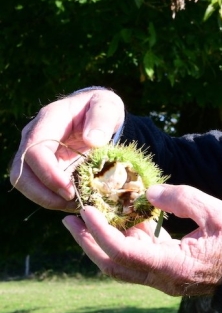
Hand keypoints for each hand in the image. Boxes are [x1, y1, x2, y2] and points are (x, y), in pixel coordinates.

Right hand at [9, 89, 124, 210]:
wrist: (98, 113)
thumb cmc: (101, 108)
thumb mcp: (108, 106)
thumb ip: (103, 119)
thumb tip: (93, 140)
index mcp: (48, 119)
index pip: (34, 150)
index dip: (48, 173)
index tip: (69, 190)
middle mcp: (35, 137)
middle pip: (22, 172)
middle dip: (43, 194)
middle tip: (72, 204)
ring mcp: (36, 153)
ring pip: (26, 183)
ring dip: (47, 199)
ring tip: (76, 205)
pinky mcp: (44, 166)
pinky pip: (40, 187)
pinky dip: (55, 198)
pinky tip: (76, 202)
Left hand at [62, 184, 221, 295]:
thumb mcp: (216, 212)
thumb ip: (181, 198)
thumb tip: (148, 192)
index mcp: (174, 264)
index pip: (123, 251)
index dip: (100, 231)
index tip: (85, 210)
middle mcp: (164, 278)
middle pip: (115, 264)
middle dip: (89, 242)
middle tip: (70, 218)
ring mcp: (167, 280)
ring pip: (124, 266)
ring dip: (103, 244)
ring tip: (89, 220)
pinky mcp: (172, 275)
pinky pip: (140, 262)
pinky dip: (126, 243)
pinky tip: (126, 222)